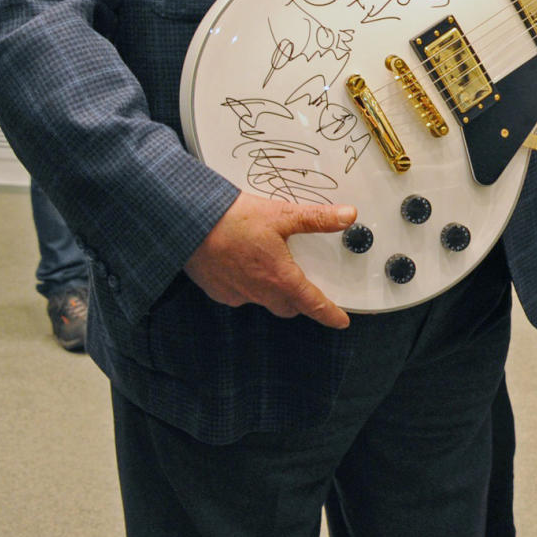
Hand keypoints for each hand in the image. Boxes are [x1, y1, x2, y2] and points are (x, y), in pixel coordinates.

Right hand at [184, 191, 355, 328]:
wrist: (189, 223)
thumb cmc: (232, 220)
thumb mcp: (282, 215)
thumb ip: (317, 218)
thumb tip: (347, 216)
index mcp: (279, 277)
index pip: (312, 303)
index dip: (329, 314)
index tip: (341, 321)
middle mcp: (259, 292)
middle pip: (289, 306)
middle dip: (301, 301)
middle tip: (308, 287)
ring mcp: (237, 294)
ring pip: (265, 301)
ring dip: (274, 291)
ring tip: (274, 268)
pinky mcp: (218, 291)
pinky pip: (241, 295)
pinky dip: (249, 285)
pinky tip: (246, 265)